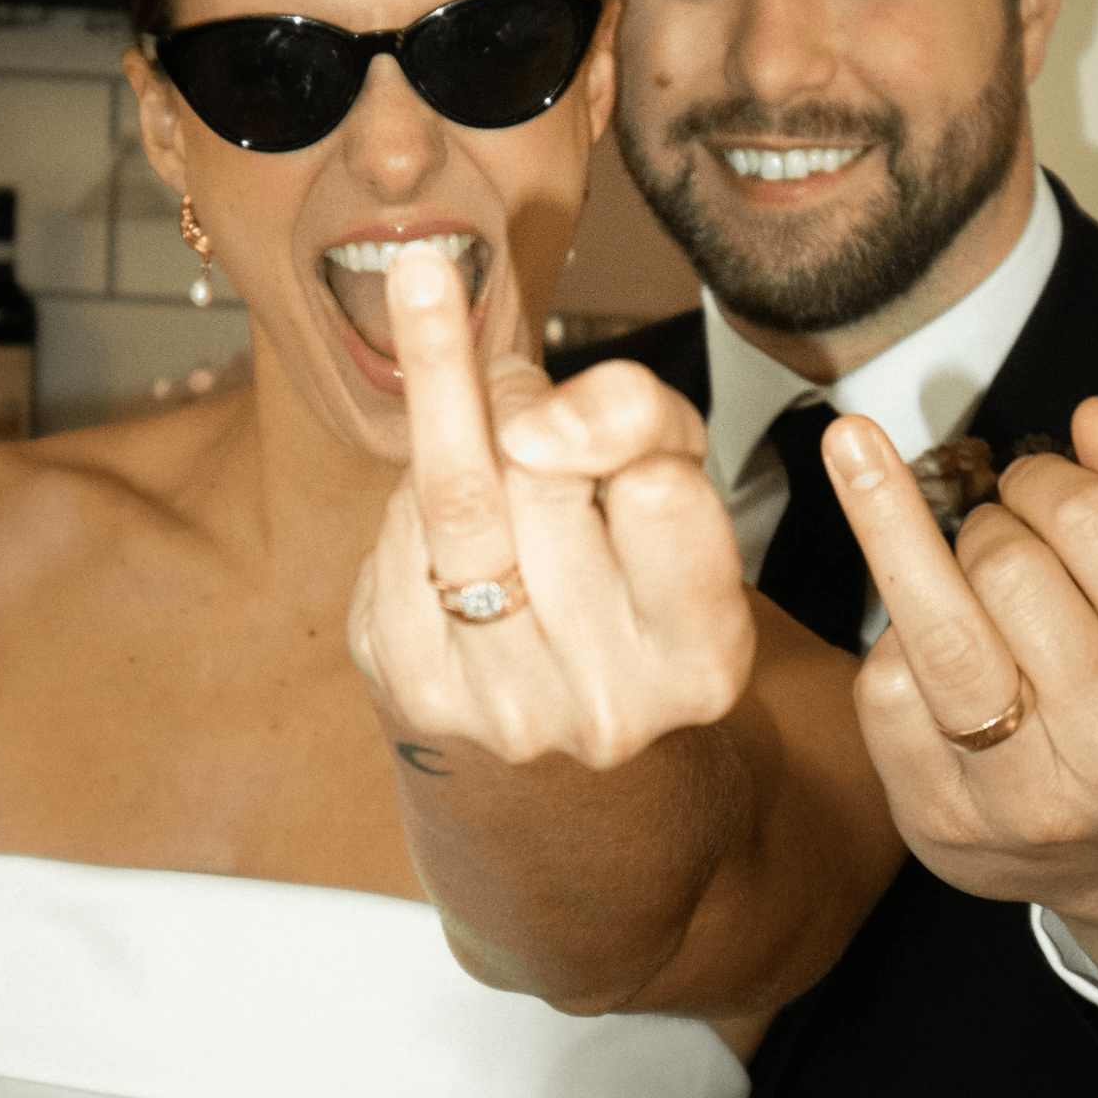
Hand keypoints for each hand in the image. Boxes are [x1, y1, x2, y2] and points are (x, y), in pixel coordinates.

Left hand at [349, 243, 753, 770]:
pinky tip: (444, 516)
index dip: (611, 418)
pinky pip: (396, 543)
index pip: (657, 495)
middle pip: (539, 482)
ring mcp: (507, 709)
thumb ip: (640, 419)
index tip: (571, 389)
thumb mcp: (680, 476)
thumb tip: (531, 423)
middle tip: (517, 388)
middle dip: (518, 404)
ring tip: (469, 407)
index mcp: (701, 657)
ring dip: (450, 426)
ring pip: (455, 506)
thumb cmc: (638, 556)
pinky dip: (412, 496)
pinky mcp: (420, 692)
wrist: (570, 691)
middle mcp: (608, 704)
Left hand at [824, 397, 1097, 994]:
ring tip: (874, 481)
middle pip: (1006, 565)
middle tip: (1005, 531)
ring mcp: (1025, 799)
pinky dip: (892, 638)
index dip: (1045, 474)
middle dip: (991, 518)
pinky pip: (881, 686)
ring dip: (900, 537)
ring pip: (935, 628)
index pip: (1094, 518)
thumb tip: (1095, 423)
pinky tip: (922, 637)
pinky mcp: (939, 819)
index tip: (1035, 478)